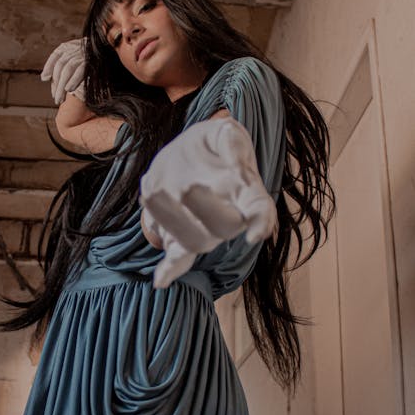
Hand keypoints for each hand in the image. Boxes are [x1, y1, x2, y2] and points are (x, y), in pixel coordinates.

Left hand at [40, 38, 86, 104]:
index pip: (56, 56)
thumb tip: (43, 78)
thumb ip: (60, 66)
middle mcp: (75, 49)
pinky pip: (80, 72)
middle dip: (56, 84)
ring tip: (60, 98)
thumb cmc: (91, 61)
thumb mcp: (74, 59)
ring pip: (67, 70)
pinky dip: (73, 81)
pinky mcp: (91, 62)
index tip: (45, 78)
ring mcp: (83, 55)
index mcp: (69, 47)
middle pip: (60, 66)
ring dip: (61, 86)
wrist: (108, 53)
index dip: (49, 67)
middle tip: (56, 98)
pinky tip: (69, 90)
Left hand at [139, 117, 276, 287]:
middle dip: (206, 210)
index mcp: (246, 191)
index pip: (260, 208)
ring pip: (195, 240)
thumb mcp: (221, 133)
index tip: (257, 233)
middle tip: (188, 187)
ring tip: (154, 193)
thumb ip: (230, 140)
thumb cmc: (210, 146)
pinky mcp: (179, 237)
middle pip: (225, 227)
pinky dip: (170, 270)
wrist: (185, 159)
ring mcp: (205, 231)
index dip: (261, 221)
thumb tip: (233, 148)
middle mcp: (230, 217)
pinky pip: (179, 259)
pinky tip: (160, 281)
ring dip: (174, 223)